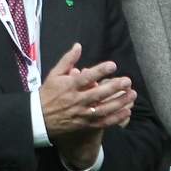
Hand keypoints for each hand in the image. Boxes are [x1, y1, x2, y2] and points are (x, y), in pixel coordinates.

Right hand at [39, 43, 138, 168]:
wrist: (38, 118)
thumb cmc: (48, 94)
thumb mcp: (54, 74)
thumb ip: (68, 60)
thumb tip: (78, 46)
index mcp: (69, 86)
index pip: (86, 78)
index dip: (99, 71)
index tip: (112, 65)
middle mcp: (76, 100)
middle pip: (97, 94)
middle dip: (113, 87)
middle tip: (127, 81)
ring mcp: (81, 114)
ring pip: (103, 109)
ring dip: (119, 102)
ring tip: (132, 94)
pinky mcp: (85, 124)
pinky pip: (103, 122)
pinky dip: (116, 118)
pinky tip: (128, 111)